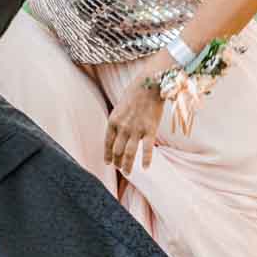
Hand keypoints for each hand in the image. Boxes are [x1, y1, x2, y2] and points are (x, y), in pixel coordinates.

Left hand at [106, 54, 168, 173]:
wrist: (148, 84)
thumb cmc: (134, 94)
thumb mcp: (120, 107)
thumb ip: (118, 121)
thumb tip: (119, 134)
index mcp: (113, 121)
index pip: (107, 143)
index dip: (107, 154)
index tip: (108, 163)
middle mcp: (122, 127)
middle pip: (117, 150)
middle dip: (117, 161)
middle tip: (119, 169)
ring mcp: (135, 129)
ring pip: (129, 153)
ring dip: (127, 164)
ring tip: (127, 172)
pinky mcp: (150, 129)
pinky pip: (147, 149)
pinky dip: (145, 159)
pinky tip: (145, 168)